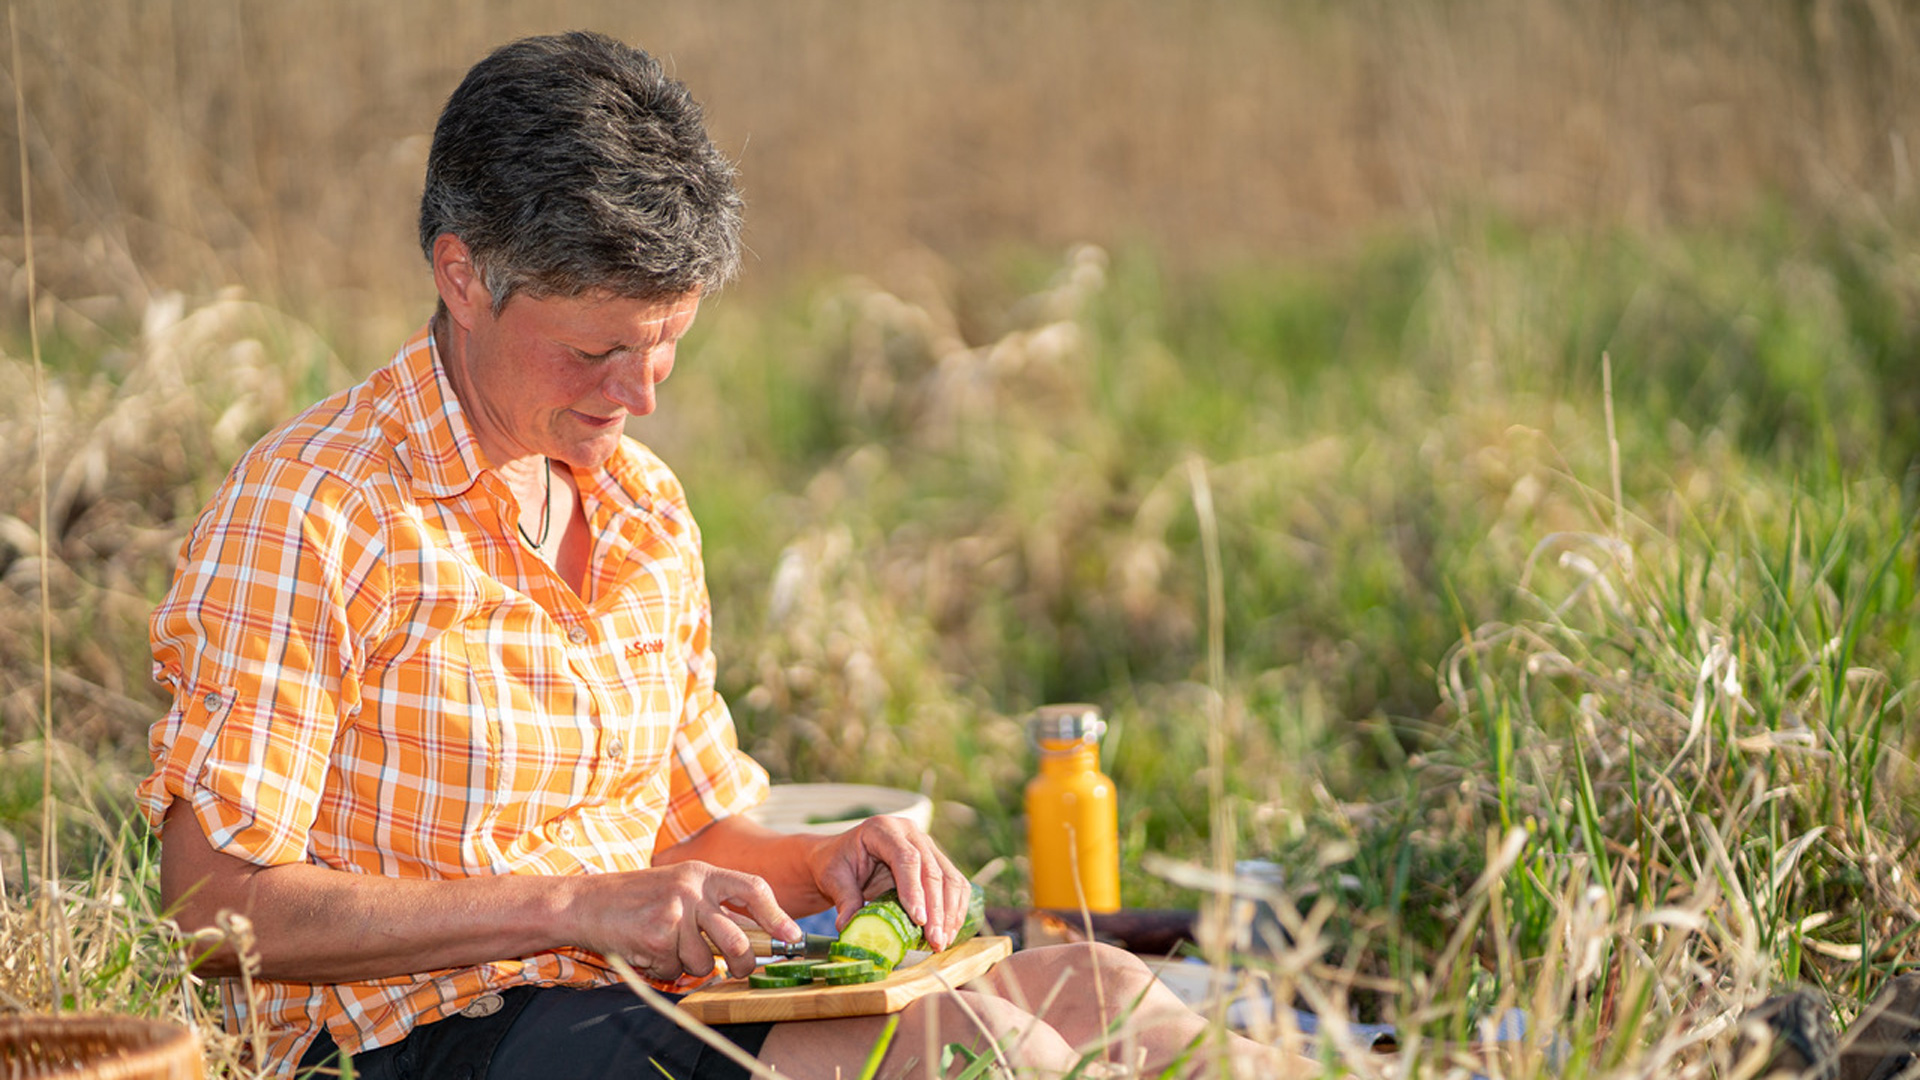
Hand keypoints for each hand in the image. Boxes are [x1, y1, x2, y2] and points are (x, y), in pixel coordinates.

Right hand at [571, 861, 800, 980]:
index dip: (777, 915)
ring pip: (705, 962)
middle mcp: (692, 889)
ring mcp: (674, 912)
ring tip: (668, 948)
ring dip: (689, 966)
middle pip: (737, 939)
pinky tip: (647, 951)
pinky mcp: (656, 937)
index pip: (753, 888)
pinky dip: (663, 970)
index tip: (793, 936)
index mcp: (703, 872)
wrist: (586, 902)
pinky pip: (675, 970)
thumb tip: (758, 937)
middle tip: (741, 970)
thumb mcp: (681, 886)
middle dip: (744, 963)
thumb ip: (714, 904)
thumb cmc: (639, 898)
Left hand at [806, 815, 971, 950]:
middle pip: (933, 870)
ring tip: (941, 942)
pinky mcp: (936, 862)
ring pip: (950, 878)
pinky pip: (954, 885)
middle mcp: (910, 832)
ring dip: (950, 913)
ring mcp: (926, 845)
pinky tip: (948, 932)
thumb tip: (848, 925)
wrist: (842, 857)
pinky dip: (954, 910)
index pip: (907, 858)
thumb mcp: (832, 878)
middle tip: (935, 941)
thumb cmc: (836, 864)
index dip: (915, 890)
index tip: (919, 920)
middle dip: (937, 909)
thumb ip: (844, 898)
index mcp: (883, 829)